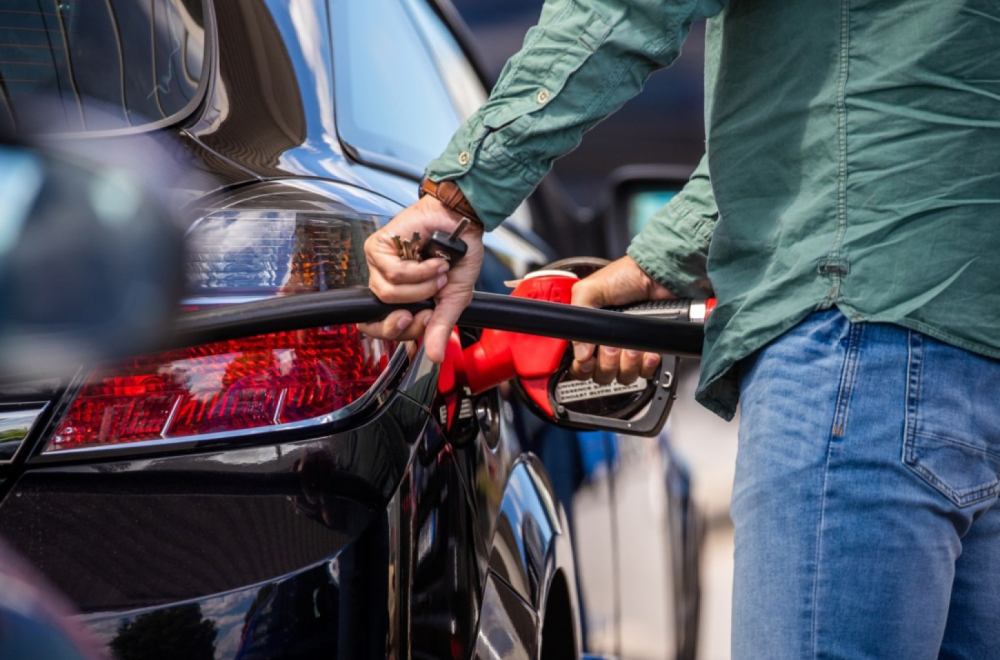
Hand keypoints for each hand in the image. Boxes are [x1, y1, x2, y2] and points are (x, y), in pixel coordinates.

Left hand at [358, 195, 483, 362]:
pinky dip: (418, 271)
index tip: (423, 322)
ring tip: (437, 272)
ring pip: (388, 295)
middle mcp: (386, 284)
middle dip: (408, 317)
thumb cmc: (458, 256)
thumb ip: (440, 327)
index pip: (381, 328)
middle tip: (429, 309)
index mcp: (400, 299)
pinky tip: (431, 261)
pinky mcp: (378, 248)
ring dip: (421, 287)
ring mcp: (379, 266)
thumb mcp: (453, 300)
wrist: (463, 224)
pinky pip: (393, 273)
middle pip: (379, 317)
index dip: (397, 332)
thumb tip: (435, 357)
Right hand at [570, 256, 676, 384]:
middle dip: (607, 363)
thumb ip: (578, 319)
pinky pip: (645, 372)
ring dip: (627, 363)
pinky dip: (647, 363)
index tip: (587, 361)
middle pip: (601, 374)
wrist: (660, 276)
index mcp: (589, 331)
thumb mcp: (590, 290)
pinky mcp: (649, 351)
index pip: (579, 363)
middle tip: (612, 346)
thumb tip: (579, 352)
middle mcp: (607, 343)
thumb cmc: (627, 276)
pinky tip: (648, 350)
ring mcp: (629, 348)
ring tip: (633, 346)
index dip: (582, 367)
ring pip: (623, 376)